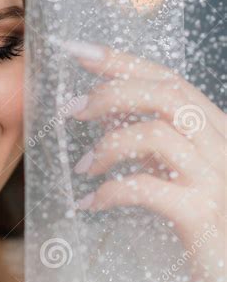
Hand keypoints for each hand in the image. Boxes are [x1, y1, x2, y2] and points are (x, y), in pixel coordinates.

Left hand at [66, 41, 225, 281]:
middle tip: (70, 109)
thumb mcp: (187, 176)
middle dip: (110, 93)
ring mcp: (218, 178)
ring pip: (157, 133)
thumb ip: (162, 146)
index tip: (77, 50)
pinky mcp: (204, 214)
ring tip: (83, 167)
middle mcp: (224, 145)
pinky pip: (147, 187)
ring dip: (108, 145)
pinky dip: (111, 190)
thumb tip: (109, 121)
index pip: (169, 79)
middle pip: (165, 95)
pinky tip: (92, 202)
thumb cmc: (209, 231)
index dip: (122, 61)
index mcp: (217, 131)